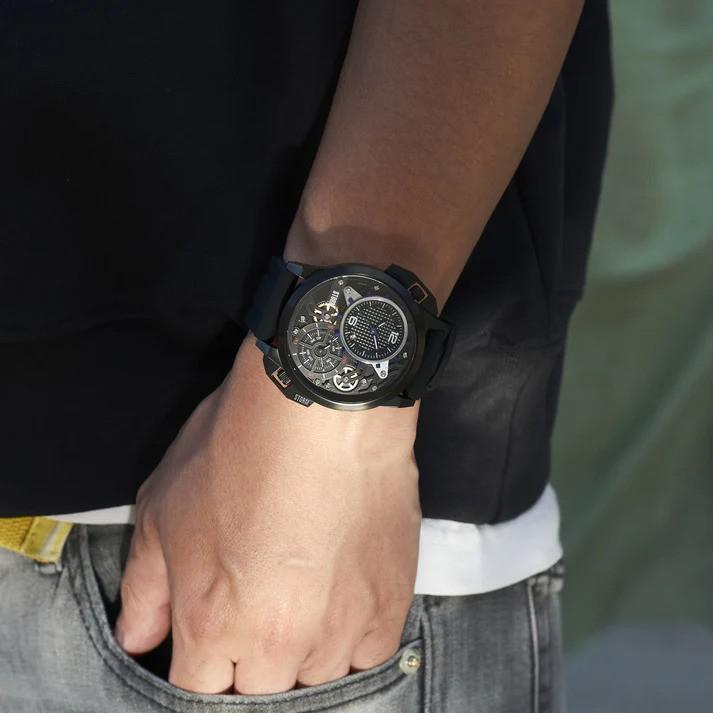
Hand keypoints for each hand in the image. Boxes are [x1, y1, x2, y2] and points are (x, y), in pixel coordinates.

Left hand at [113, 336, 421, 694]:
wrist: (320, 410)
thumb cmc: (240, 446)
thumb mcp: (163, 508)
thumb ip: (145, 587)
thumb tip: (136, 636)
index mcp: (213, 624)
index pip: (199, 692)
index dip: (202, 660)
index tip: (213, 635)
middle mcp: (278, 642)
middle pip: (260, 691)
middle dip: (250, 657)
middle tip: (258, 603)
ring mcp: (340, 626)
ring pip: (318, 679)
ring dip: (304, 649)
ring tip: (303, 593)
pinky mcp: (388, 602)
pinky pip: (369, 656)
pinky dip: (352, 638)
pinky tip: (341, 596)